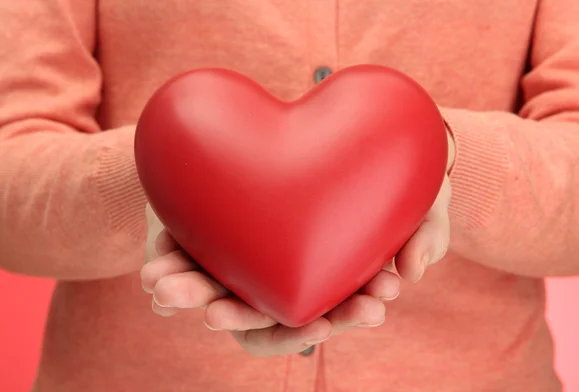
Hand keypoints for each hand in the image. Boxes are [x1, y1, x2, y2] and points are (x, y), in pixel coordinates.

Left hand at [139, 129, 453, 355]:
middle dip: (237, 317)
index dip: (307, 331)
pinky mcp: (230, 227)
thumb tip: (412, 273)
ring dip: (191, 293)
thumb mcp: (425, 202)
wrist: (365, 136)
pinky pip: (196, 252)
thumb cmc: (399, 180)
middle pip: (257, 314)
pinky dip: (174, 261)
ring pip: (219, 288)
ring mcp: (258, 254)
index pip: (313, 322)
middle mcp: (289, 274)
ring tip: (163, 287)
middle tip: (212, 313)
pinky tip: (151, 273)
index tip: (310, 328)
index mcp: (329, 282)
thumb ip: (426, 235)